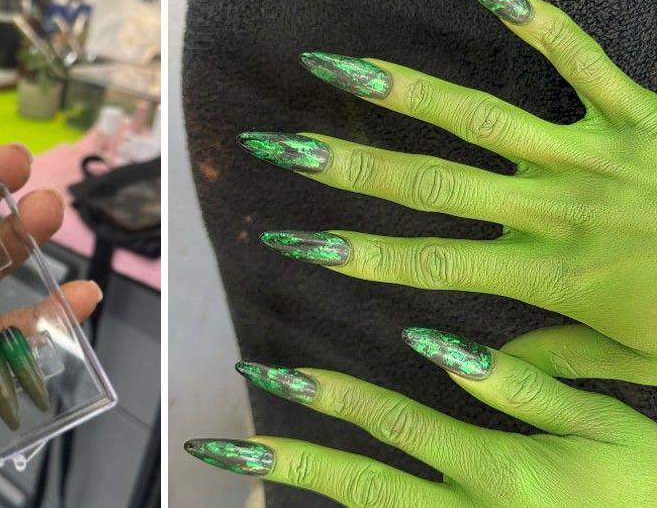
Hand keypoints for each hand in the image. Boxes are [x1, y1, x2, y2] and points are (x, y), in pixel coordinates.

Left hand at [185, 327, 656, 505]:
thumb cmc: (649, 488)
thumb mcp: (609, 426)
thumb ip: (528, 386)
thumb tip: (442, 346)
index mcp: (502, 467)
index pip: (395, 423)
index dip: (332, 396)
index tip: (279, 372)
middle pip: (362, 484)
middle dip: (290, 458)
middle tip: (226, 444)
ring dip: (312, 489)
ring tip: (255, 468)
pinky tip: (326, 498)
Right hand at [241, 0, 656, 354]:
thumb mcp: (627, 357)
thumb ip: (550, 362)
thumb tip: (479, 365)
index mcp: (552, 273)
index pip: (430, 265)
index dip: (357, 254)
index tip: (296, 242)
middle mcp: (556, 209)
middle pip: (432, 185)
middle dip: (350, 167)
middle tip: (288, 143)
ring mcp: (594, 155)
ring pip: (483, 120)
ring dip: (407, 93)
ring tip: (345, 66)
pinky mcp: (639, 115)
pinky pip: (582, 62)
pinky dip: (536, 23)